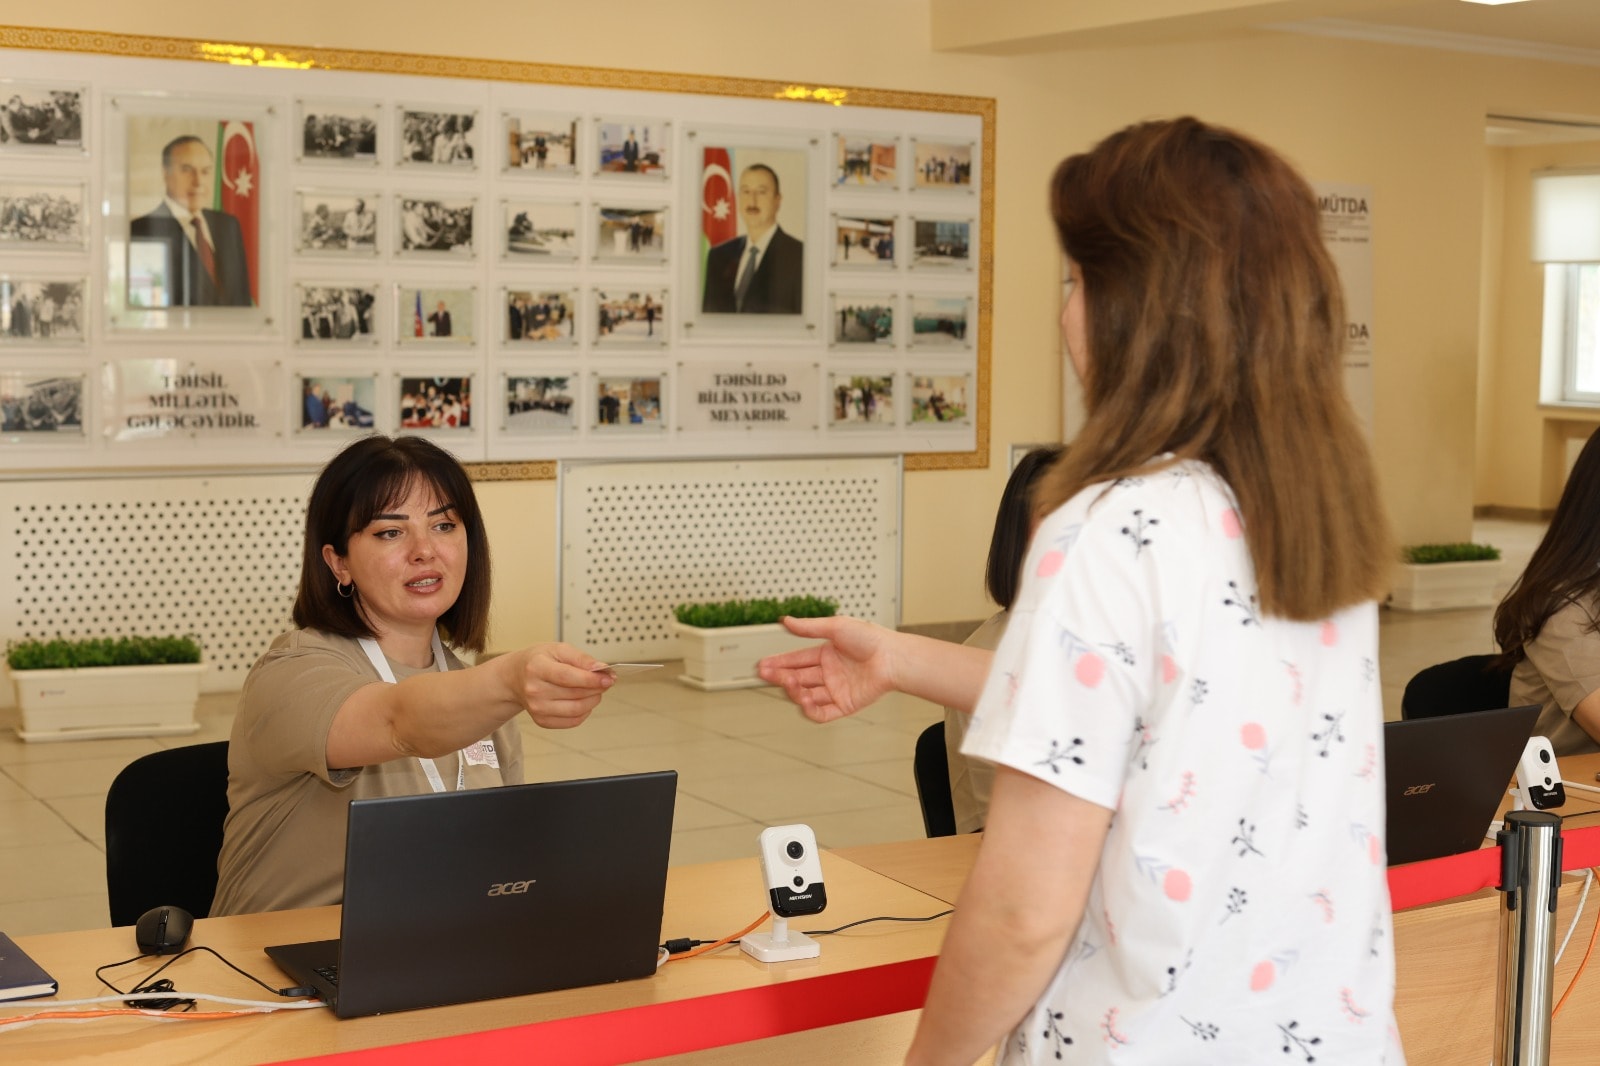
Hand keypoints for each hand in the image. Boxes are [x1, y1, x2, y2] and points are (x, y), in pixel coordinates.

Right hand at [510, 643, 612, 729]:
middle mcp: (534, 690)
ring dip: (593, 700)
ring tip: (595, 690)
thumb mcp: (558, 649)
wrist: (516, 677)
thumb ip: (581, 658)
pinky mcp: (542, 720)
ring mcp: (537, 708)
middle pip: (575, 694)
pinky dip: (585, 712)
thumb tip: (600, 669)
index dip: (591, 679)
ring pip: (577, 709)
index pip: (568, 677)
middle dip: (597, 688)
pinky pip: (573, 721)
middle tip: (605, 680)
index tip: (608, 678)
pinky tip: (583, 701)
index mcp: (537, 668)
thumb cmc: (539, 661)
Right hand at [757, 615, 894, 722]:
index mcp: (827, 654)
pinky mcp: (845, 705)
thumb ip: (809, 628)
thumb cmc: (871, 638)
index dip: (779, 663)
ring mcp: (837, 690)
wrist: (893, 657)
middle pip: (798, 678)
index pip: (797, 660)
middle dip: (780, 677)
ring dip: (794, 691)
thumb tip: (785, 620)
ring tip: (788, 684)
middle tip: (765, 674)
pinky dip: (810, 710)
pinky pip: (822, 712)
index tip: (762, 665)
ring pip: (807, 696)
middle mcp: (830, 673)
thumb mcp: (836, 627)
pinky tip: (803, 700)